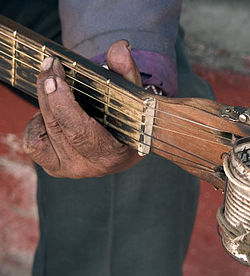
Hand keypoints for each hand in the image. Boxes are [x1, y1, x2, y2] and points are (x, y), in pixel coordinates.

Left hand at [23, 40, 141, 177]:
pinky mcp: (54, 167)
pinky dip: (37, 122)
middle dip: (48, 90)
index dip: (62, 102)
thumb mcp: (133, 96)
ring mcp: (68, 169)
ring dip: (45, 104)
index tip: (55, 73)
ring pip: (42, 130)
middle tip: (50, 65)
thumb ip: (127, 72)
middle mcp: (88, 166)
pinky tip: (51, 112)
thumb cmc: (130, 122)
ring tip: (56, 87)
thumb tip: (120, 47)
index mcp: (111, 153)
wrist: (124, 148)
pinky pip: (32, 142)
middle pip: (56, 124)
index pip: (78, 130)